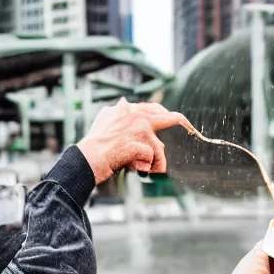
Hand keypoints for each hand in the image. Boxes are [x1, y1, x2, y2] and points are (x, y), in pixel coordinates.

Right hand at [76, 98, 192, 183]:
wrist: (86, 159)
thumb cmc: (94, 147)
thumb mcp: (104, 121)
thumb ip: (117, 112)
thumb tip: (123, 103)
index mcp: (124, 110)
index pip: (152, 109)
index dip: (166, 116)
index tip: (177, 119)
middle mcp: (132, 115)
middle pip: (166, 118)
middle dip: (178, 125)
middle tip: (187, 130)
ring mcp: (136, 129)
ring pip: (158, 146)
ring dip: (156, 161)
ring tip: (150, 170)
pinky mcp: (137, 144)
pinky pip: (151, 158)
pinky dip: (147, 166)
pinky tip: (138, 169)